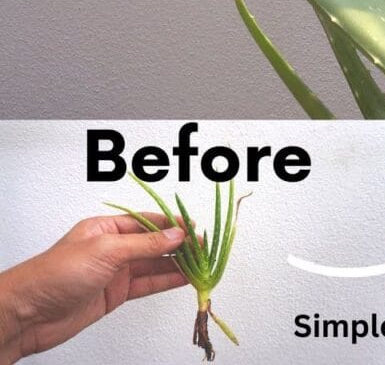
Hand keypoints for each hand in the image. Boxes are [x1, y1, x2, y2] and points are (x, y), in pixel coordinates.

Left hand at [0, 214, 187, 362]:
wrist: (30, 313)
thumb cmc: (55, 274)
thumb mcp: (106, 250)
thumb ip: (145, 244)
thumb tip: (176, 234)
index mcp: (105, 227)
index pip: (147, 221)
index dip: (172, 224)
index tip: (194, 228)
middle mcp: (111, 248)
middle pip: (153, 243)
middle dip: (179, 244)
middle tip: (203, 248)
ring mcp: (114, 271)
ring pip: (154, 265)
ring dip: (177, 264)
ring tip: (200, 264)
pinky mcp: (115, 293)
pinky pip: (148, 284)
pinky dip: (167, 281)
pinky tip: (183, 279)